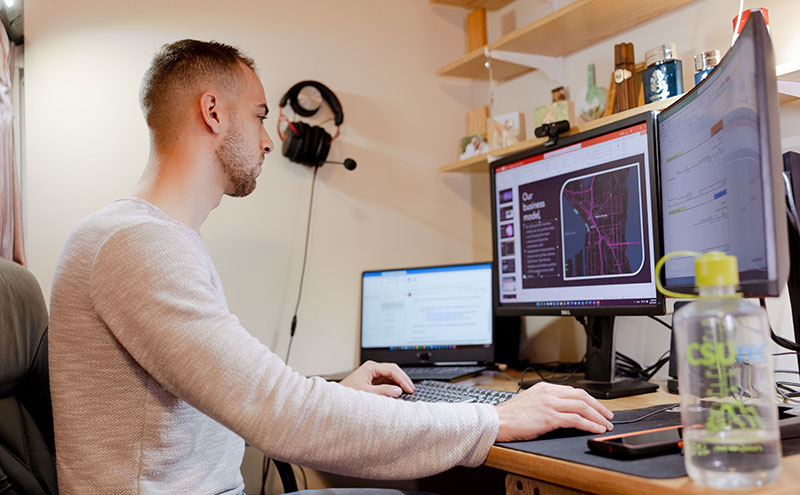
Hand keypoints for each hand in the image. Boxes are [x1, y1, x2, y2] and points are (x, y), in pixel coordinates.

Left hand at [339, 360, 415, 397]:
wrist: (336, 399)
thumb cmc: (347, 394)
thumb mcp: (367, 393)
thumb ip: (384, 391)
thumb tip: (398, 390)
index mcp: (371, 367)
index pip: (392, 370)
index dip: (403, 379)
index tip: (409, 388)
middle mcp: (372, 368)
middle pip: (393, 370)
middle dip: (403, 379)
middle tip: (412, 389)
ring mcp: (372, 373)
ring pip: (390, 375)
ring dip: (399, 383)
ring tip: (407, 391)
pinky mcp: (371, 380)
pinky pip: (386, 380)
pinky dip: (393, 386)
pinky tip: (398, 392)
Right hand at [494, 382, 613, 441]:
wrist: (497, 421)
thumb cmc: (510, 415)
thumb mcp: (530, 401)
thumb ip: (545, 401)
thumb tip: (560, 410)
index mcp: (545, 388)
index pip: (574, 391)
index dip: (589, 399)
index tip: (597, 407)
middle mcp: (549, 393)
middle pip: (582, 396)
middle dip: (598, 406)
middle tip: (608, 415)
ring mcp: (550, 404)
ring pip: (582, 407)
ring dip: (597, 416)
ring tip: (606, 424)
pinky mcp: (550, 417)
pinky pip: (576, 420)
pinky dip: (589, 424)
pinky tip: (595, 429)